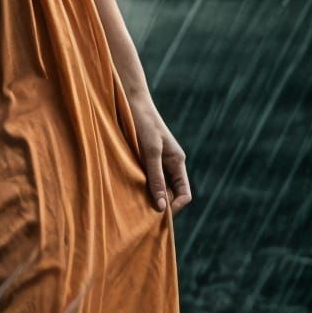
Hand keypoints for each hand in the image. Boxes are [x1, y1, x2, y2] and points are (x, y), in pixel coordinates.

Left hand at [127, 90, 190, 214]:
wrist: (129, 99)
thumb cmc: (142, 122)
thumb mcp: (150, 150)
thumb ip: (156, 177)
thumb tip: (162, 207)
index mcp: (178, 162)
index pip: (185, 194)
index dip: (174, 206)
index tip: (157, 212)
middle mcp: (170, 163)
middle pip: (171, 192)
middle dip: (160, 202)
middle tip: (142, 211)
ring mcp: (157, 160)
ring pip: (158, 185)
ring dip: (149, 194)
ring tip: (133, 201)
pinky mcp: (143, 156)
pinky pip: (146, 176)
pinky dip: (140, 183)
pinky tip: (127, 186)